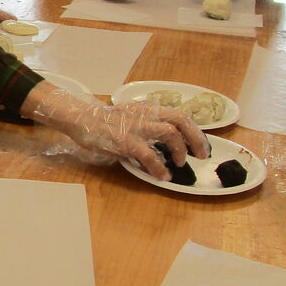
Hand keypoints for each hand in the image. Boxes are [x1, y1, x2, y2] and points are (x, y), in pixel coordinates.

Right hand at [22, 83, 207, 179]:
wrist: (83, 120)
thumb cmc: (106, 122)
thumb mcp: (131, 116)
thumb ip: (148, 123)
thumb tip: (168, 140)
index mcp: (149, 108)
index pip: (180, 115)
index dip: (195, 130)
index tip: (200, 144)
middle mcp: (147, 114)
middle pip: (181, 120)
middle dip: (196, 138)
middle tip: (201, 155)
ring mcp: (137, 127)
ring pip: (170, 132)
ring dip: (180, 150)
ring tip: (179, 164)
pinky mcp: (127, 141)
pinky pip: (150, 155)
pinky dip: (159, 167)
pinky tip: (162, 176)